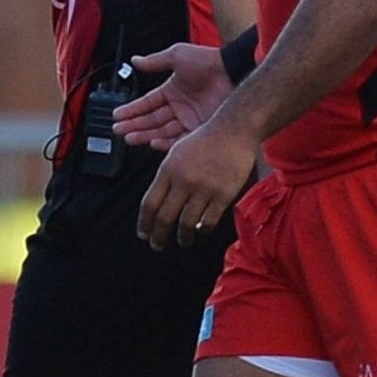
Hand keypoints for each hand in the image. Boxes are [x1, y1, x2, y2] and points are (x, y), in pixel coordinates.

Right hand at [114, 43, 232, 150]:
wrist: (232, 71)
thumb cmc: (207, 61)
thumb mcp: (177, 56)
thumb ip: (154, 61)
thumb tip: (134, 60)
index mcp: (173, 91)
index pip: (148, 103)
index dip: (132, 109)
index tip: (117, 115)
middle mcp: (180, 107)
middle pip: (152, 120)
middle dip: (134, 125)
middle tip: (118, 131)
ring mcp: (190, 119)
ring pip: (162, 131)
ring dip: (145, 135)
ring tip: (129, 138)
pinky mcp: (200, 129)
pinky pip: (180, 139)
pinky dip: (166, 142)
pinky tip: (152, 142)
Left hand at [137, 115, 257, 249]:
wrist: (233, 131)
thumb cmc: (205, 141)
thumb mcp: (176, 152)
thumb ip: (166, 177)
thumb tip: (157, 203)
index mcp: (168, 170)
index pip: (149, 204)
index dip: (144, 223)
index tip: (143, 233)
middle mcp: (184, 181)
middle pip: (165, 218)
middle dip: (158, 237)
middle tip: (157, 245)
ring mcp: (204, 189)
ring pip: (186, 224)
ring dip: (182, 237)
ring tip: (182, 240)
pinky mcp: (223, 195)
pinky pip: (208, 221)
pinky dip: (202, 230)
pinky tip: (200, 230)